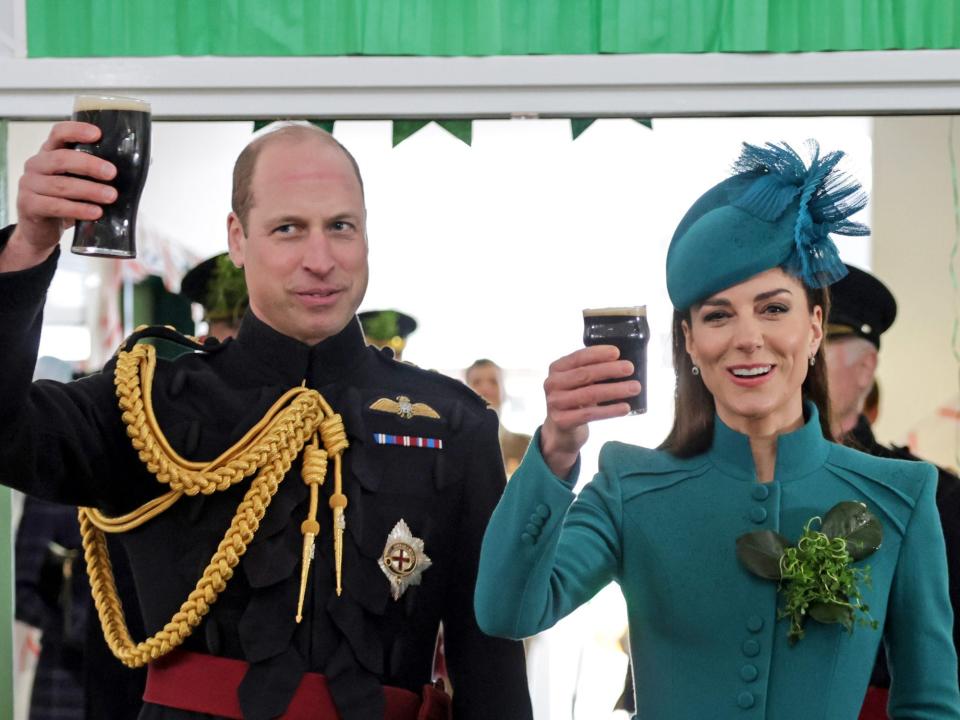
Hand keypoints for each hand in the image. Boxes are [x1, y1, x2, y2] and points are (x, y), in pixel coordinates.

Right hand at [1, 122, 116, 271]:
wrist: (41, 230)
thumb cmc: (68, 200)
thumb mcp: (82, 182)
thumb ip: (103, 171)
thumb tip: (147, 161)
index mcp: (50, 152)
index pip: (59, 133)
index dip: (76, 130)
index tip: (98, 134)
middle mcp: (36, 165)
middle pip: (61, 159)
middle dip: (89, 165)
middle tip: (112, 174)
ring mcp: (29, 185)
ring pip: (61, 185)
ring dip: (89, 190)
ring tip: (111, 196)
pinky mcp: (29, 205)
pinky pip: (55, 206)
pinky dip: (78, 209)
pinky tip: (96, 212)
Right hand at [540, 345, 640, 477]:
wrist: (561, 431)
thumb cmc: (576, 401)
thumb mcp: (578, 382)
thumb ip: (592, 371)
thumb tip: (622, 363)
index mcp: (556, 369)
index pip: (578, 357)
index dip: (598, 354)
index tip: (617, 352)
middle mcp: (552, 384)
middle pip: (585, 374)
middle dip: (610, 370)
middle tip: (630, 368)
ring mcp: (555, 403)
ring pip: (590, 394)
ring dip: (615, 390)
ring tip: (635, 387)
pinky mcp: (562, 421)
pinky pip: (590, 414)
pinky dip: (610, 410)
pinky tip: (625, 408)